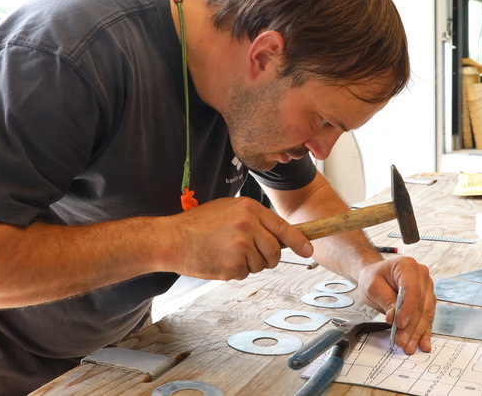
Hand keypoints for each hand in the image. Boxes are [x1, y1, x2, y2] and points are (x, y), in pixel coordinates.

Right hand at [161, 196, 313, 280]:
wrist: (172, 239)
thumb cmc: (198, 224)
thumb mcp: (229, 210)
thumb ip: (254, 220)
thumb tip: (277, 235)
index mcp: (249, 209)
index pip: (283, 227)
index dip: (299, 241)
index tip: (309, 250)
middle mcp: (249, 226)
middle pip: (275, 251)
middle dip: (269, 258)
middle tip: (253, 255)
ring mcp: (241, 247)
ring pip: (261, 264)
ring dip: (249, 264)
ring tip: (227, 252)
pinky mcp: (233, 266)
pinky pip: (245, 273)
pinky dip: (235, 271)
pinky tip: (220, 260)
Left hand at [357, 257, 434, 354]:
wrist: (376, 276)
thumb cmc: (374, 277)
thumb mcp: (373, 286)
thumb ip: (386, 300)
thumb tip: (395, 317)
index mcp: (408, 266)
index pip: (412, 289)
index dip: (408, 309)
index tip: (400, 324)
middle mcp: (421, 275)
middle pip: (420, 304)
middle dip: (411, 326)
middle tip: (402, 341)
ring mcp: (426, 287)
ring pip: (426, 313)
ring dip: (418, 332)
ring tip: (409, 346)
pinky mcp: (427, 300)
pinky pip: (427, 317)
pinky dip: (423, 332)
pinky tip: (422, 343)